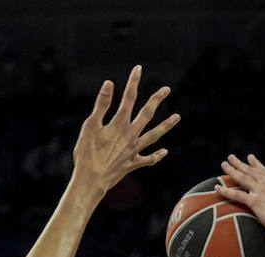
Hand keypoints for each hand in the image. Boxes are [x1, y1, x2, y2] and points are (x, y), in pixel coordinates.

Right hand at [72, 65, 178, 198]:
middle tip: (167, 89)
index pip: (129, 98)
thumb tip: (109, 83)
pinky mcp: (132, 164)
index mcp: (119, 123)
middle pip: (147, 114)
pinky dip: (156, 156)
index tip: (138, 69)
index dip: (133, 82)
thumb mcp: (90, 126)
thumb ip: (102, 104)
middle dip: (157, 100)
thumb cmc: (87, 153)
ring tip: (177, 117)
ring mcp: (133, 150)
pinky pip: (148, 159)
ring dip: (166, 126)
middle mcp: (130, 135)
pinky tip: (165, 152)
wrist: (91, 180)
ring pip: (153, 135)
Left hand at [215, 153, 264, 242]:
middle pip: (250, 171)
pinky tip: (217, 188)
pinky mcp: (255, 201)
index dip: (255, 164)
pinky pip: (237, 195)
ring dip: (231, 170)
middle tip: (230, 157)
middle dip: (239, 163)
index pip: (264, 171)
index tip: (249, 157)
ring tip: (223, 164)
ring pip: (242, 178)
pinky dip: (226, 191)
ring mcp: (261, 191)